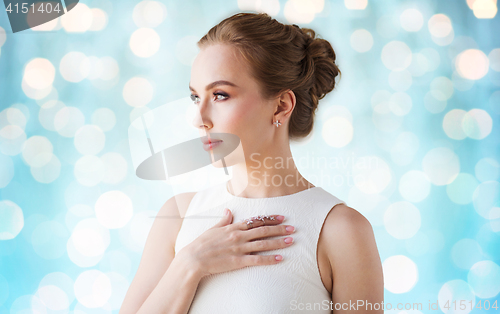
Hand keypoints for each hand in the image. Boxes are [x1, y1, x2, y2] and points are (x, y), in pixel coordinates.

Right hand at [178, 208, 294, 277]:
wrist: (193, 259)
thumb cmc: (201, 244)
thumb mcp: (213, 228)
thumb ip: (224, 220)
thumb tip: (229, 211)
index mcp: (233, 227)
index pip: (256, 221)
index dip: (270, 219)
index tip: (282, 217)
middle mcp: (238, 236)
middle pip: (263, 230)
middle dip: (279, 229)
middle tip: (293, 228)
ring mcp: (239, 248)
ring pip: (263, 243)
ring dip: (279, 242)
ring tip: (291, 240)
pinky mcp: (238, 261)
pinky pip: (257, 259)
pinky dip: (269, 259)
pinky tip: (279, 258)